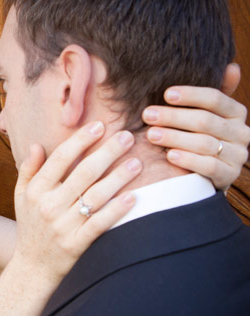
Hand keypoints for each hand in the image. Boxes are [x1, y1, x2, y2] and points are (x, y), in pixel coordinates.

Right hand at [11, 122, 139, 282]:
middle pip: (83, 173)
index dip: (81, 140)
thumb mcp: (21, 197)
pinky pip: (100, 224)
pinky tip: (134, 197)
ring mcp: (63, 226)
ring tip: (137, 161)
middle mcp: (49, 206)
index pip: (60, 158)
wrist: (32, 267)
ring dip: (119, 177)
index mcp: (36, 191)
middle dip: (108, 152)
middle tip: (127, 136)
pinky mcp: (76, 244)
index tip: (100, 126)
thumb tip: (36, 144)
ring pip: (96, 196)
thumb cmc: (30, 226)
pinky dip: (117, 210)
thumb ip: (28, 170)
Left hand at [143, 63, 248, 189]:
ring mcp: (237, 155)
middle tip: (148, 115)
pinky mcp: (228, 174)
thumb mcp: (204, 115)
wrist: (204, 175)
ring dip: (174, 137)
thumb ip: (209, 96)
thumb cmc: (198, 138)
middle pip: (205, 121)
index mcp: (236, 112)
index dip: (190, 95)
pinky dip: (188, 159)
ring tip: (151, 134)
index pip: (215, 99)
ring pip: (204, 143)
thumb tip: (231, 66)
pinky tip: (168, 155)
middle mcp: (241, 132)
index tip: (166, 94)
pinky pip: (209, 166)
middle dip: (173, 117)